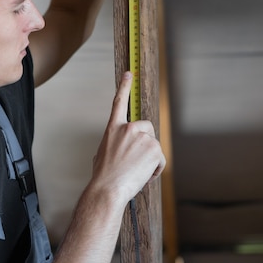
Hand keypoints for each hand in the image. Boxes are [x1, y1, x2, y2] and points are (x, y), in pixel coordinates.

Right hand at [90, 72, 165, 204]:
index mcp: (113, 129)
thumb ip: (114, 144)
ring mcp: (142, 137)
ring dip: (149, 160)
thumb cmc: (103, 177)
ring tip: (135, 172)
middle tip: (136, 160)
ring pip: (154, 146)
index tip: (129, 73)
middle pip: (147, 128)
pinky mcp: (154, 148)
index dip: (124, 86)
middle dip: (146, 142)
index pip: (119, 102)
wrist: (107, 189)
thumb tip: (122, 149)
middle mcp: (128, 128)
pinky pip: (160, 159)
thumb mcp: (102, 154)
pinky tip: (144, 175)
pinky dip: (155, 169)